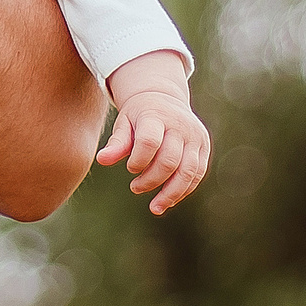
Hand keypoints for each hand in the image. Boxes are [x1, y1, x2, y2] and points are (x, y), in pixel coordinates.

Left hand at [95, 52, 208, 214]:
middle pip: (169, 161)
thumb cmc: (138, 115)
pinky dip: (184, 190)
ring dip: (171, 194)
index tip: (129, 169)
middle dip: (151, 180)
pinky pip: (197, 173)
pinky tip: (168, 200)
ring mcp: (195, 136)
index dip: (138, 161)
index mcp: (157, 116)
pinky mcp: (204, 146)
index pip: (149, 142)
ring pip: (188, 171)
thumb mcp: (124, 123)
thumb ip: (116, 143)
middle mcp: (180, 125)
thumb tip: (101, 160)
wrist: (164, 97)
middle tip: (135, 188)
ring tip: (155, 207)